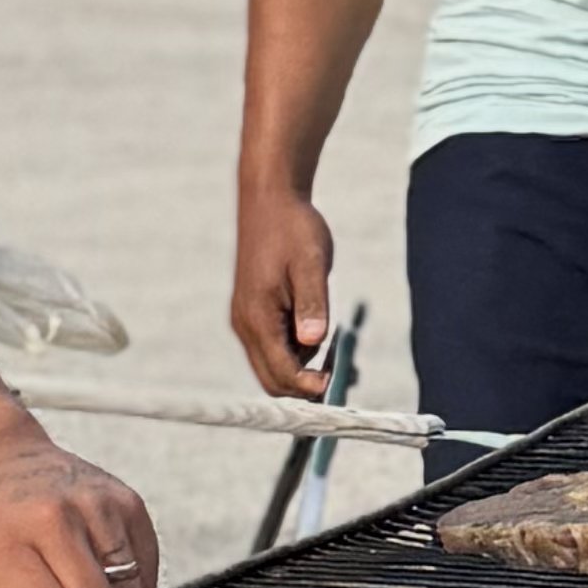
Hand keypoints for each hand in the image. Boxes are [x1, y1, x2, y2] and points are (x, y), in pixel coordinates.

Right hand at [231, 173, 336, 395]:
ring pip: (272, 366)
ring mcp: (247, 320)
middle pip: (272, 379)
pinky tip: (321, 337)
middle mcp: (246, 324)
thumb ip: (313, 304)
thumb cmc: (293, 228)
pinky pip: (273, 347)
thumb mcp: (311, 263)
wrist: (270, 200)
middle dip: (304, 387)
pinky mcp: (253, 313)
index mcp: (258, 316)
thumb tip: (313, 342)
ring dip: (302, 370)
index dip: (308, 387)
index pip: (281, 372)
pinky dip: (297, 353)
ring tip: (339, 358)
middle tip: (341, 377)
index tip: (336, 386)